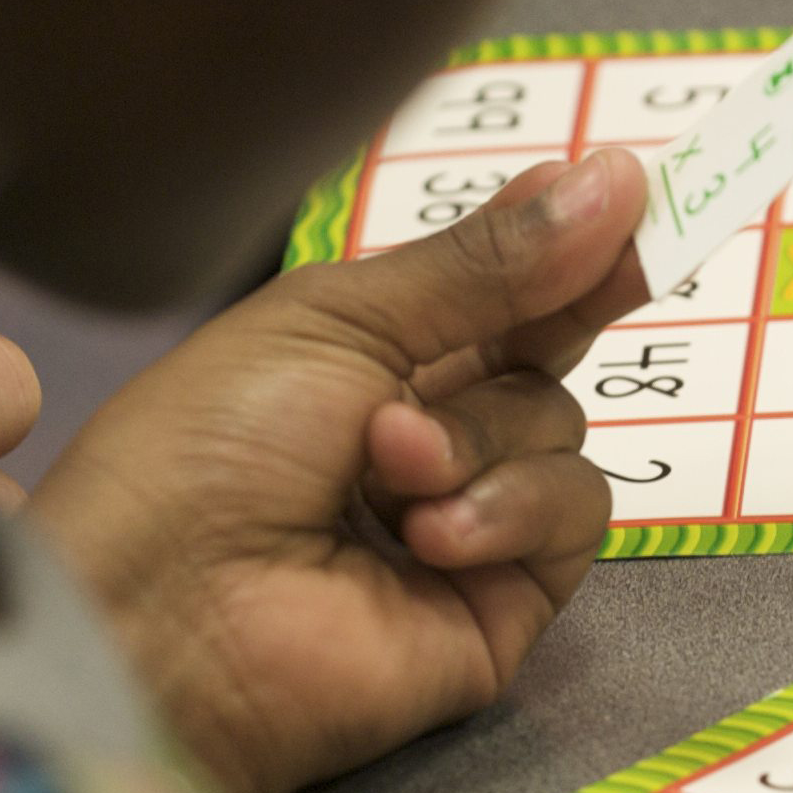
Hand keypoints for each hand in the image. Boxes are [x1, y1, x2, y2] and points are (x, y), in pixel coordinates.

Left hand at [11, 151, 649, 792]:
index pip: (505, 290)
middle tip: (454, 344)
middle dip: (521, 334)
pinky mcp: (502, 604)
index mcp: (374, 356)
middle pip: (548, 352)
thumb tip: (614, 177)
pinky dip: (514, 509)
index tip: (634, 198)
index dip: (568, 247)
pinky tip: (428, 535)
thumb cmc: (201, 454)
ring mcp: (468, 521)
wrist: (158, 615)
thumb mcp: (336, 321)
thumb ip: (485, 262)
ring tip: (389, 466)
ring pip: (565, 429)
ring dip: (484, 437)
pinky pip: (574, 519)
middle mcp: (428, 433)